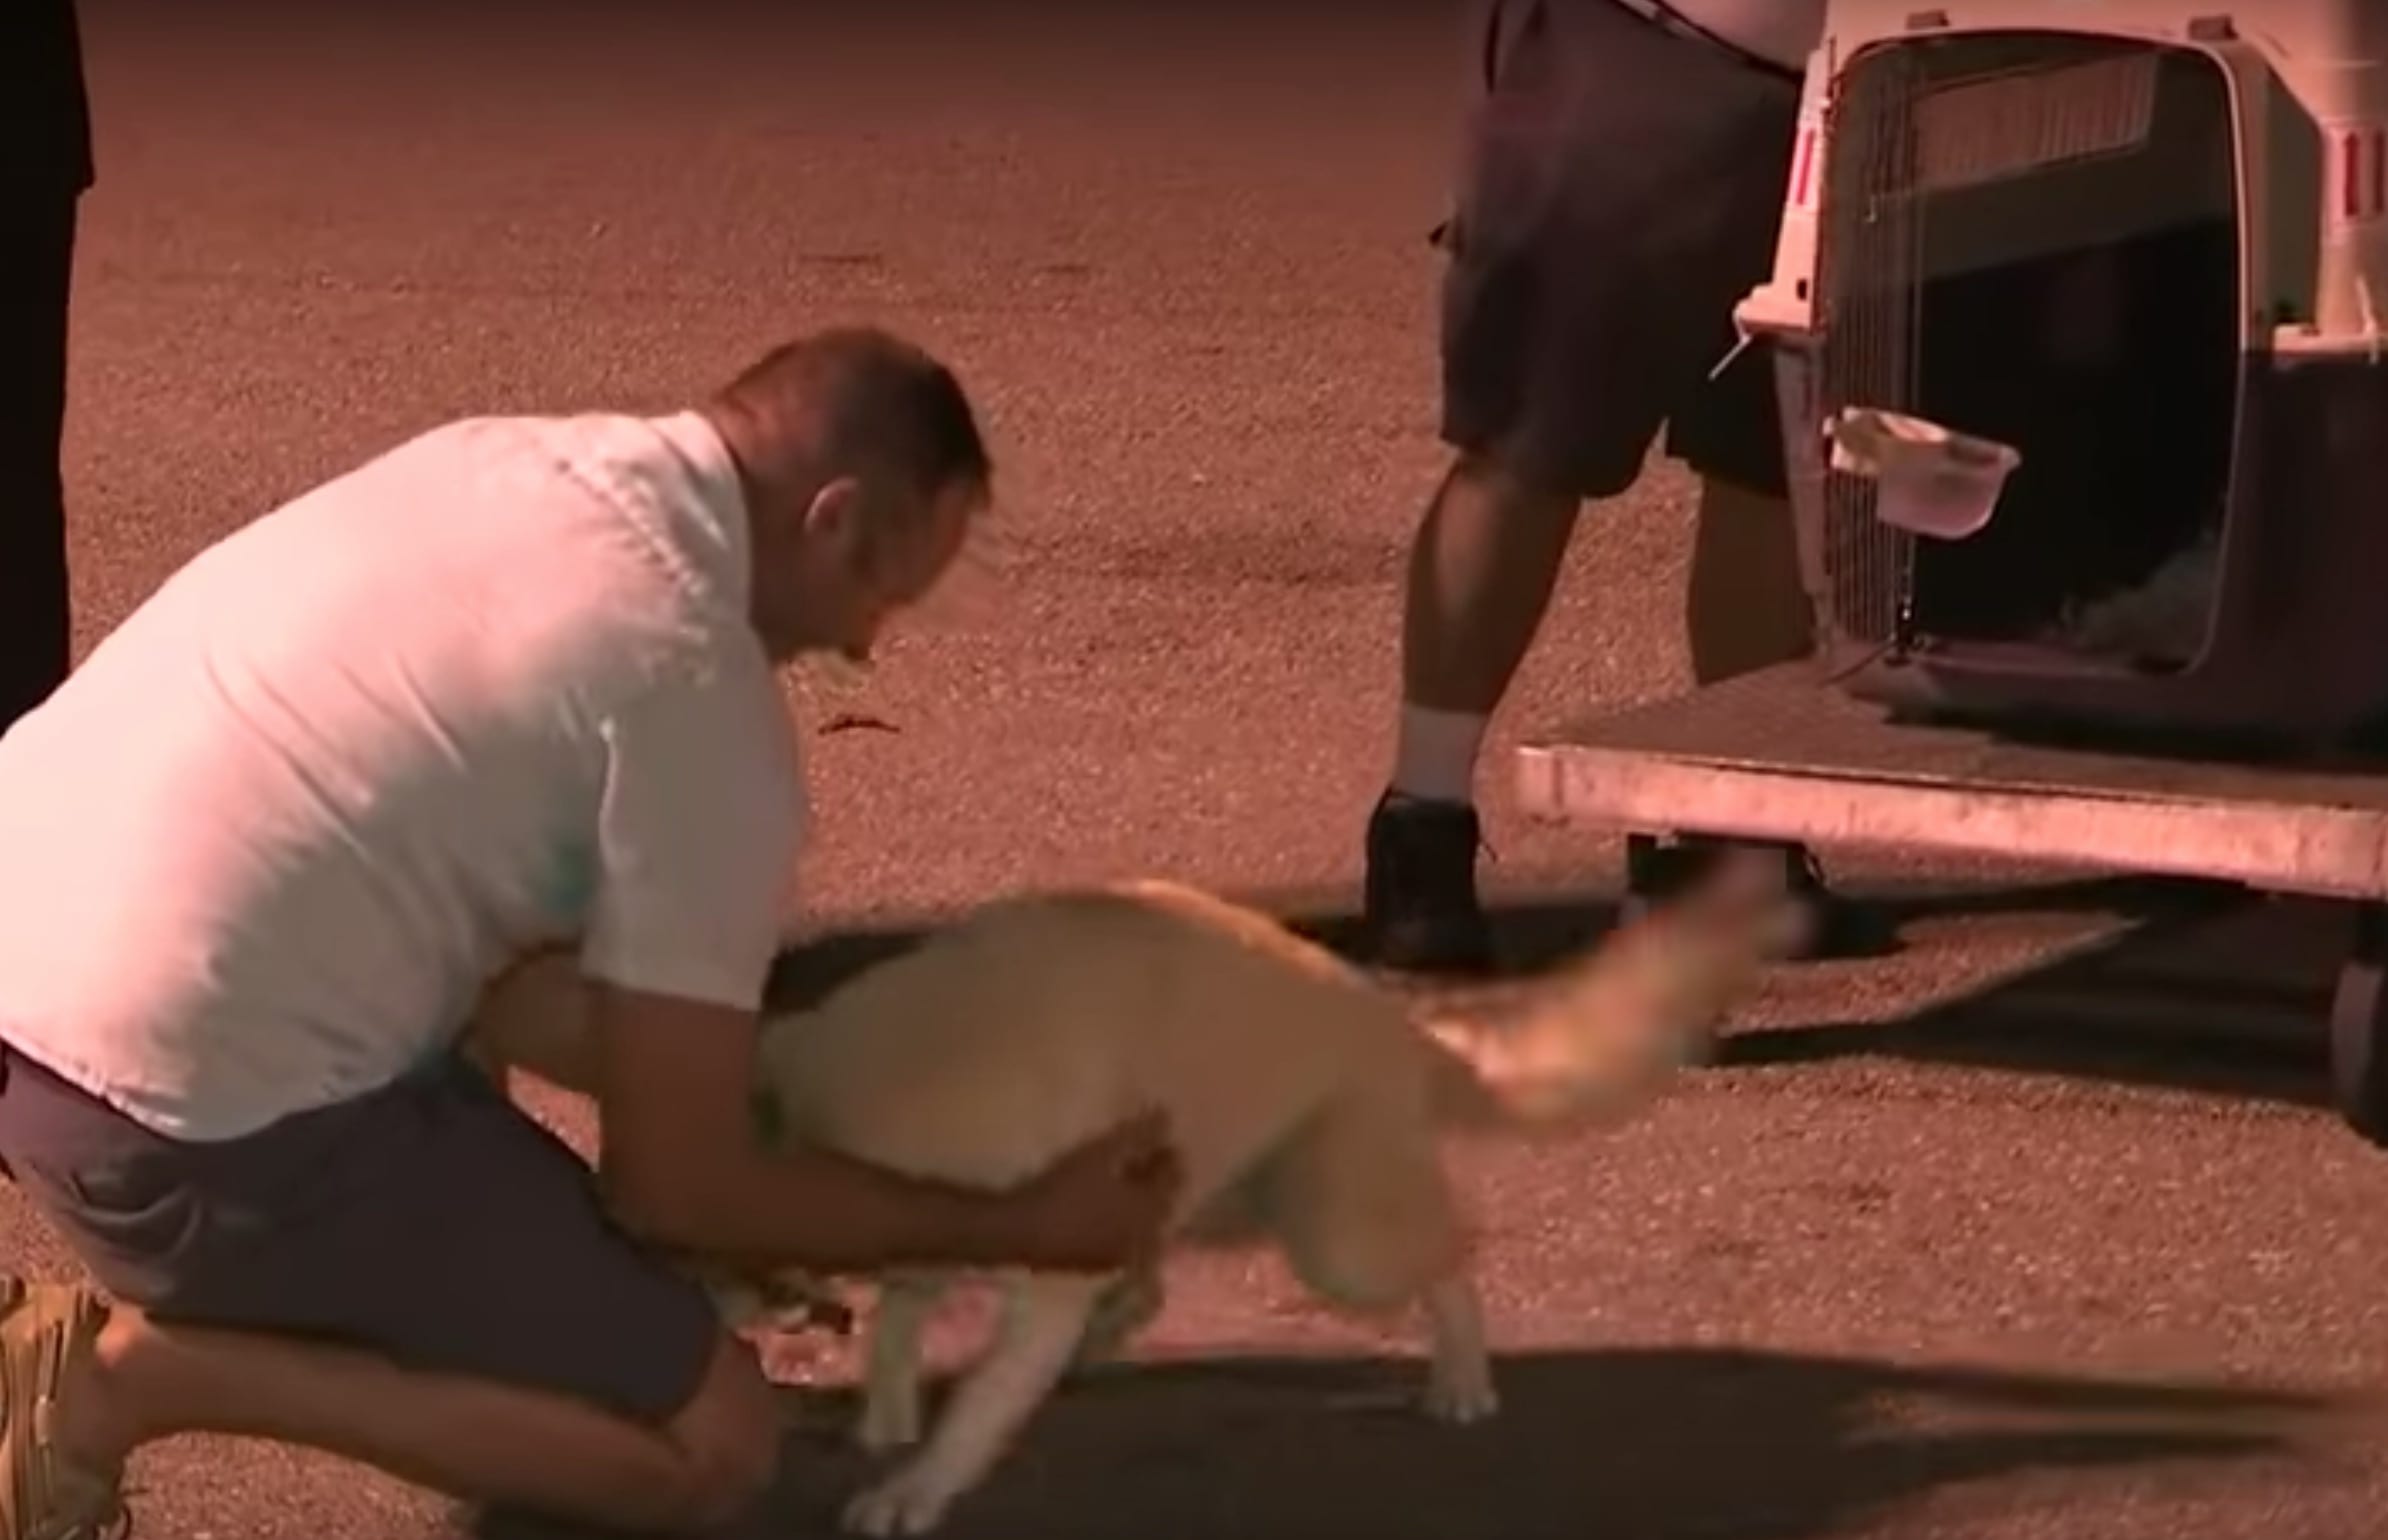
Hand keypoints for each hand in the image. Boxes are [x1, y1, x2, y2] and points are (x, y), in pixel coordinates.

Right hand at [997, 1109, 1185, 1272]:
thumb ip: (1139, 1135)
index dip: (1169, 1155)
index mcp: (1150, 1211)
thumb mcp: (1101, 1153)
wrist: (1019, 1233)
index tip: (1160, 1137)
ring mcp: (1118, 1256)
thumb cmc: (1064, 1189)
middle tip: (1141, 1154)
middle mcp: (1142, 1239)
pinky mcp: (1094, 1265)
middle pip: (1159, 1203)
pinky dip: (1115, 1218)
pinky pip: (1116, 1236)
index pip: (1174, 1179)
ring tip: (1119, 1176)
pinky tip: (1098, 1204)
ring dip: (1134, 1200)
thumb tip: (1168, 1117)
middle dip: (1154, 1178)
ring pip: (1138, 1223)